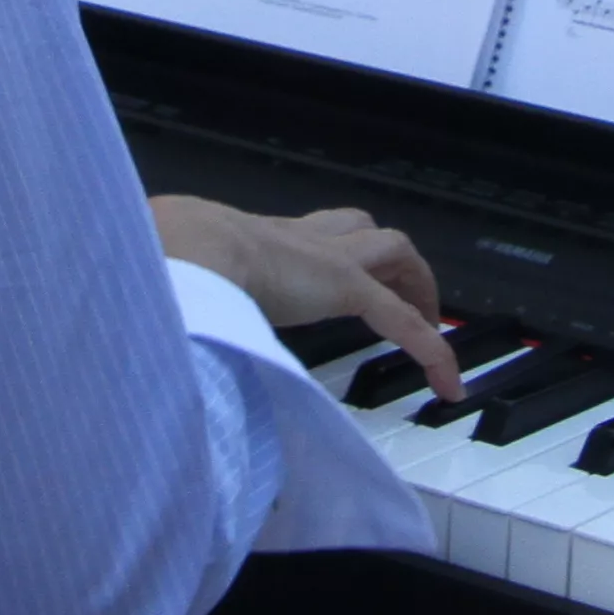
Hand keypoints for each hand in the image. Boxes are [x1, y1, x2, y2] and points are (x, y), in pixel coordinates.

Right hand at [153, 195, 457, 398]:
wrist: (188, 247)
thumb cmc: (173, 260)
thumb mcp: (186, 279)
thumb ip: (194, 298)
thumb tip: (167, 331)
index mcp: (265, 238)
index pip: (315, 235)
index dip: (335, 253)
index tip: (332, 278)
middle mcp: (303, 238)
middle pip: (365, 232)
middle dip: (390, 260)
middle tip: (404, 298)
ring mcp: (330, 257)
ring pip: (393, 250)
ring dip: (416, 283)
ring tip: (429, 327)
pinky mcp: (346, 285)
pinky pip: (401, 320)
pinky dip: (430, 349)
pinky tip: (446, 383)